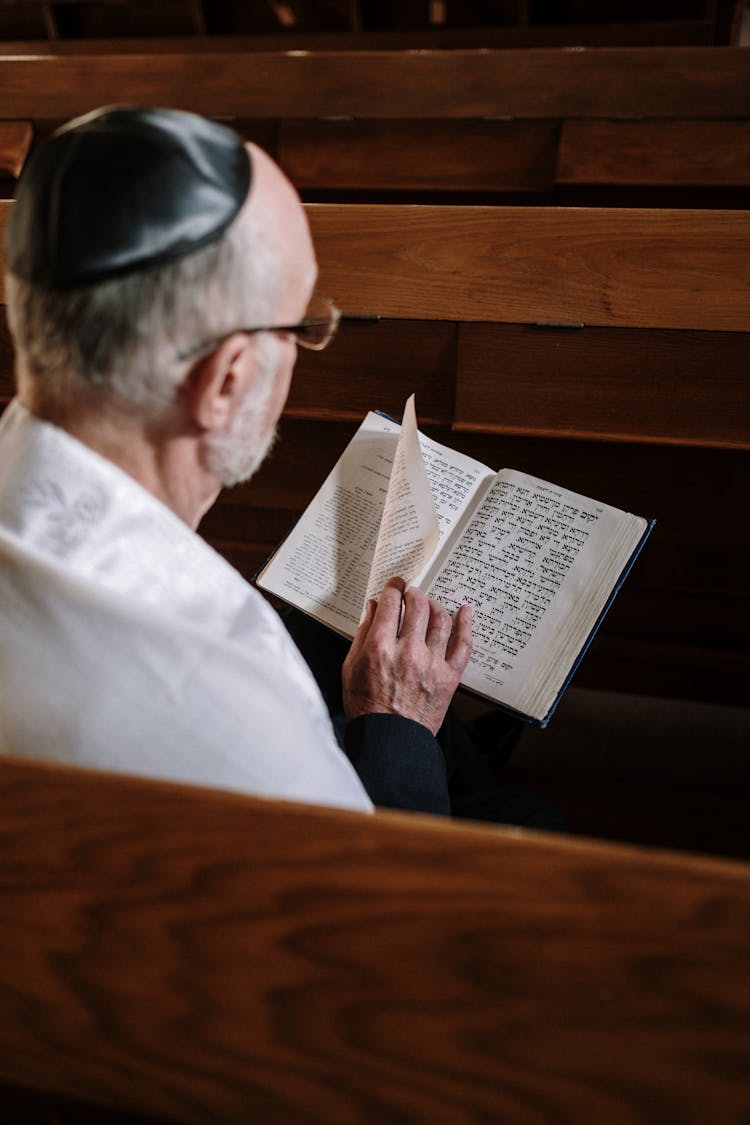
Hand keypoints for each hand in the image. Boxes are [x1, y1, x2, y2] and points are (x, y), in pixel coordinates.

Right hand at [342, 576, 472, 735]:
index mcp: (380, 647)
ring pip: (440, 619)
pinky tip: (465, 612)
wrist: (389, 739)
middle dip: (415, 593)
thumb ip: (363, 633)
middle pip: (419, 606)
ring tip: (430, 604)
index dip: (394, 588)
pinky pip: (463, 645)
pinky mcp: (449, 677)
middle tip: (412, 593)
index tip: (395, 585)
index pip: (391, 603)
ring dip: (435, 604)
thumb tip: (373, 607)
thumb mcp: (351, 667)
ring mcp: (431, 663)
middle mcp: (408, 651)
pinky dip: (465, 624)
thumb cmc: (366, 706)